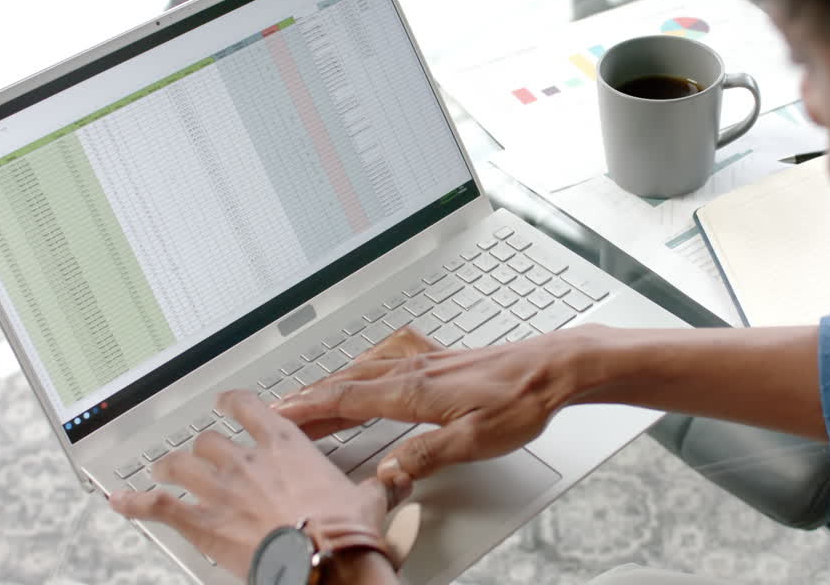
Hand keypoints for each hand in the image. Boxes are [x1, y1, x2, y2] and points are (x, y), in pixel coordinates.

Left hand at [109, 390, 401, 578]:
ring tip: (162, 468)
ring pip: (179, 464)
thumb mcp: (370, 500)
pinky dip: (135, 503)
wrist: (322, 561)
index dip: (234, 401)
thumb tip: (398, 481)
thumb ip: (379, 486)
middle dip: (202, 446)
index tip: (228, 402)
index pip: (250, 407)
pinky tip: (121, 501)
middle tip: (201, 451)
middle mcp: (247, 460)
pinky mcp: (202, 522)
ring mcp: (220, 489)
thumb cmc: (342, 531)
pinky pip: (158, 506)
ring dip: (169, 466)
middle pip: (209, 439)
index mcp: (286, 445)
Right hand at [274, 326, 595, 485]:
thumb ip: (427, 456)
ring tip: (309, 395)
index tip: (277, 413)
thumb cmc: (521, 400)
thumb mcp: (475, 441)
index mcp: (415, 391)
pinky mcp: (441, 358)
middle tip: (276, 408)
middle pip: (347, 383)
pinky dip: (364, 365)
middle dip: (309, 397)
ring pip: (365, 370)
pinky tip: (366, 364)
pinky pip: (388, 358)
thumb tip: (387, 471)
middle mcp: (414, 370)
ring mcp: (427, 361)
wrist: (553, 368)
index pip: (347, 399)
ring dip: (331, 382)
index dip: (309, 408)